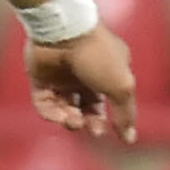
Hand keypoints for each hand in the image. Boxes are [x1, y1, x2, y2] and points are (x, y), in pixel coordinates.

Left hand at [26, 23, 138, 142]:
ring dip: (71, 120)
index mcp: (107, 70)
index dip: (114, 119)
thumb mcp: (121, 86)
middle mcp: (84, 74)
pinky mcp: (40, 78)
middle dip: (92, 122)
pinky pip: (44, 103)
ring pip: (66, 108)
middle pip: (88, 108)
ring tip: (74, 121)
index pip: (111, 100)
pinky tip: (60, 116)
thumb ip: (125, 113)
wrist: (61, 31)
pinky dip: (51, 114)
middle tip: (94, 129)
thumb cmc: (97, 55)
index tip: (115, 134)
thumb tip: (129, 138)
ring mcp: (60, 76)